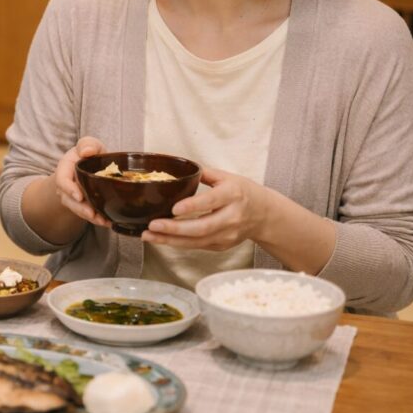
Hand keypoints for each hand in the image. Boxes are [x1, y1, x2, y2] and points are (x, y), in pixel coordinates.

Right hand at [53, 137, 111, 227]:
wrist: (92, 165)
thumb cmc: (90, 154)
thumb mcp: (89, 144)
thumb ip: (88, 144)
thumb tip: (86, 152)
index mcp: (65, 168)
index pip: (62, 180)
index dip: (69, 189)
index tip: (79, 196)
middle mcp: (66, 185)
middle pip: (69, 199)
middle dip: (80, 208)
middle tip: (92, 214)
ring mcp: (74, 197)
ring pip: (78, 209)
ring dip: (90, 217)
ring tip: (103, 221)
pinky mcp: (83, 205)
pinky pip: (88, 214)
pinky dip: (98, 219)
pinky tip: (109, 222)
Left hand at [141, 167, 271, 249]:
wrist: (264, 214)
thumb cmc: (242, 192)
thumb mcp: (227, 176)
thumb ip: (203, 173)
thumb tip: (177, 166)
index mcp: (232, 194)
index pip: (211, 201)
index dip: (193, 206)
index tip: (174, 208)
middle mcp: (231, 217)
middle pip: (202, 227)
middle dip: (175, 229)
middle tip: (152, 225)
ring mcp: (227, 234)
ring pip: (197, 241)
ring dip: (170, 240)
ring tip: (149, 236)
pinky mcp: (222, 245)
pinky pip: (197, 246)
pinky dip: (177, 243)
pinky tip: (161, 239)